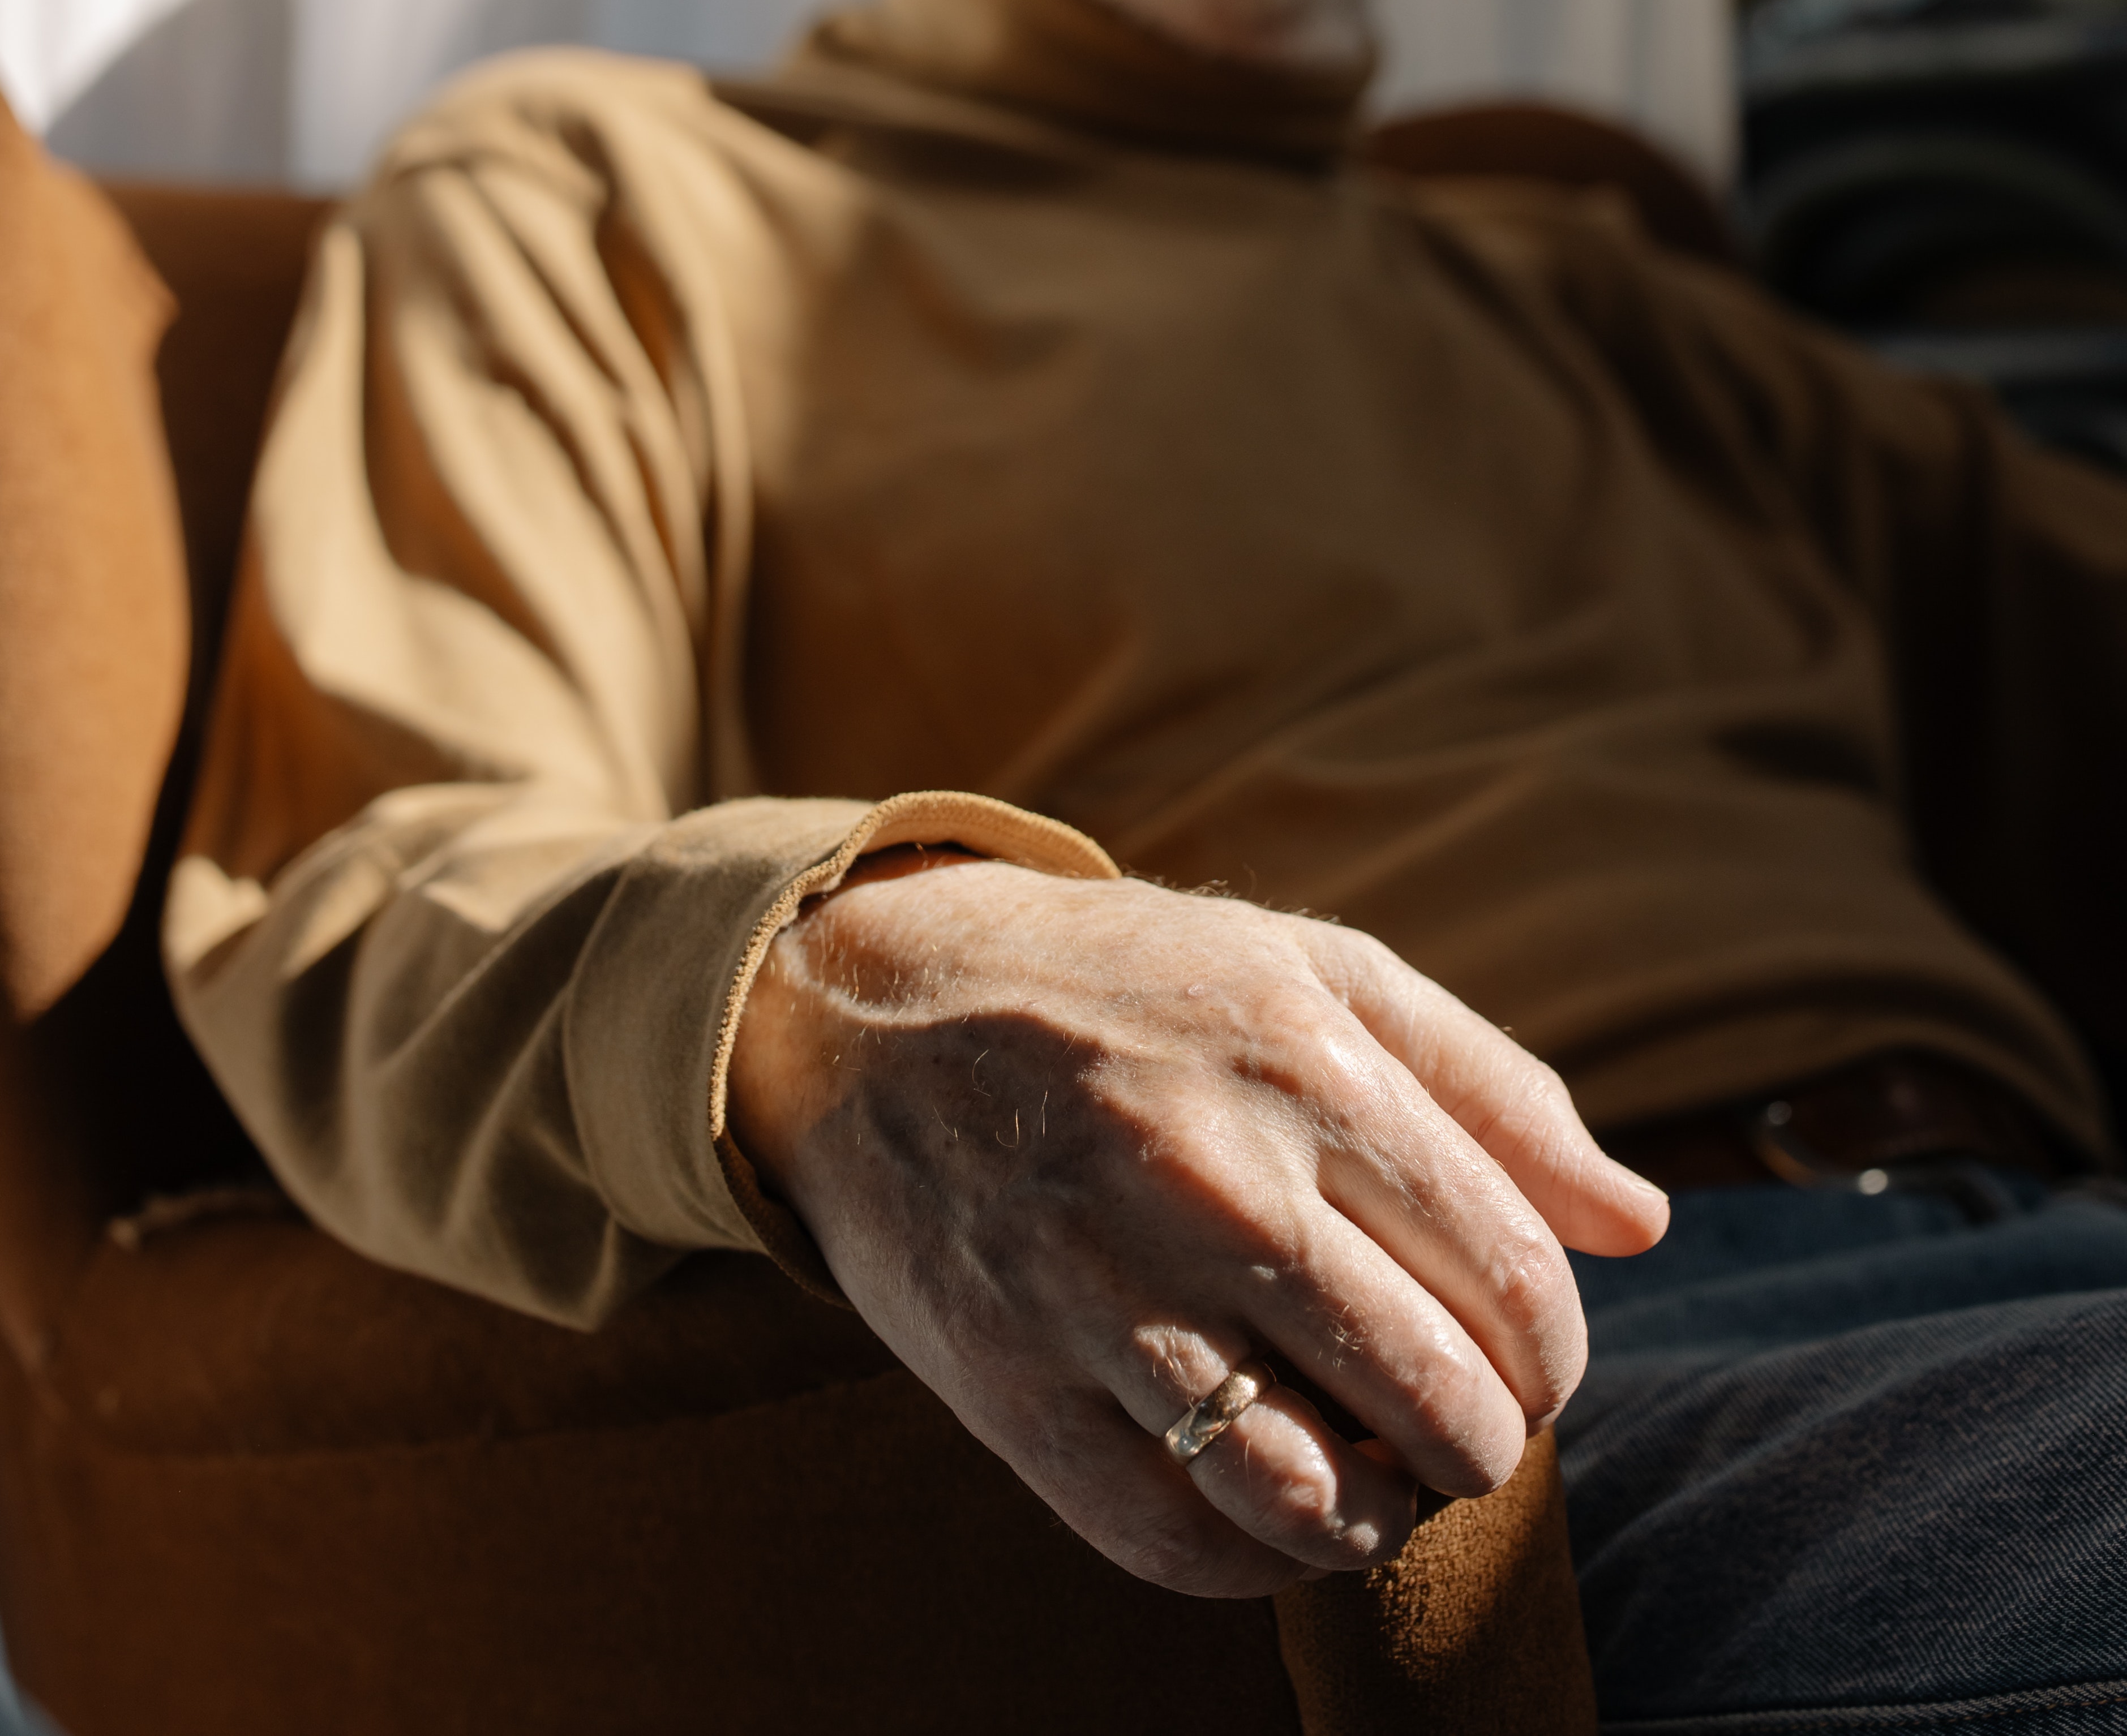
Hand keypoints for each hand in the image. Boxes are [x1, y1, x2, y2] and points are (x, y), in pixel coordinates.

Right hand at [727, 858, 1666, 1596]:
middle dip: (1492, 1438)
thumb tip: (1642, 1221)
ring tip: (1388, 1474)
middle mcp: (1210, 1180)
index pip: (1516, 1274)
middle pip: (1441, 1397)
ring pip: (1322, 1501)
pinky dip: (1265, 1558)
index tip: (1533, 1354)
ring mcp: (1102, 1294)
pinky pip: (1185, 1545)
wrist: (871, 1015)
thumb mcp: (1314, 971)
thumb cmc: (1129, 989)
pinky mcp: (1014, 1392)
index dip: (1558, 1347)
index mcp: (1301, 1063)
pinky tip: (1284, 1501)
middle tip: (1470, 1418)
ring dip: (1390, 1517)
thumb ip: (1493, 1088)